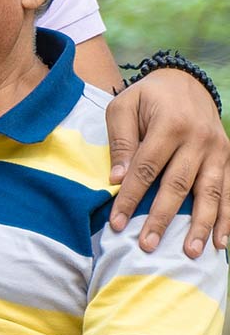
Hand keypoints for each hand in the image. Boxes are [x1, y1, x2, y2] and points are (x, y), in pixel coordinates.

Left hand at [106, 68, 229, 256]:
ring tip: (190, 252)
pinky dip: (227, 217)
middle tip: (147, 245)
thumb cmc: (148, 97)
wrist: (185, 81)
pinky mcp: (228, 158)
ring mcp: (218, 150)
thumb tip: (116, 180)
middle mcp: (198, 139)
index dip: (131, 197)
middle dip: (162, 218)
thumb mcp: (124, 107)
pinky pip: (229, 191)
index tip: (117, 223)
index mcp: (170, 124)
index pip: (146, 169)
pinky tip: (221, 241)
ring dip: (200, 225)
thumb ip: (121, 142)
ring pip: (209, 193)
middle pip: (178, 185)